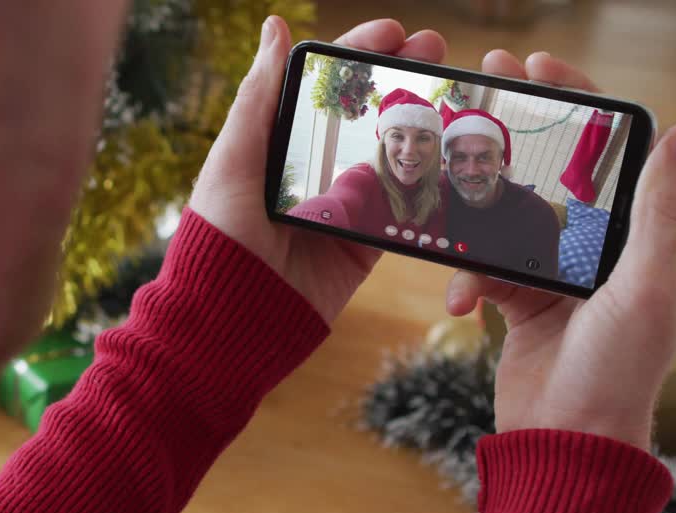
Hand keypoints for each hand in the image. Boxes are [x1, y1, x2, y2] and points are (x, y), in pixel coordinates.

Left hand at [189, 18, 446, 323]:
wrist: (233, 320)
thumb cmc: (220, 236)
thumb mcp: (234, 161)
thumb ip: (259, 97)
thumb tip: (274, 27)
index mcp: (278, 144)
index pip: (323, 87)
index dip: (358, 53)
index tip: (393, 31)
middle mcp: (312, 171)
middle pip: (364, 113)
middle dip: (401, 76)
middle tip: (436, 49)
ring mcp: (341, 207)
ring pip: (391, 154)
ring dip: (423, 121)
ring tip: (454, 90)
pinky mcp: (363, 244)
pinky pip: (402, 209)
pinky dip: (427, 183)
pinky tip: (454, 152)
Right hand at [446, 51, 675, 449]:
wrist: (566, 445)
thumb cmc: (617, 372)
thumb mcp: (644, 287)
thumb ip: (657, 211)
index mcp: (632, 236)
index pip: (606, 152)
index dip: (574, 103)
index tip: (534, 67)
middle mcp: (594, 249)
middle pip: (548, 173)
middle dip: (511, 136)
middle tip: (476, 97)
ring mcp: (552, 276)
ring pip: (503, 222)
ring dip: (475, 220)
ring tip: (445, 202)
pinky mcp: (516, 304)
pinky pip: (482, 270)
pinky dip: (466, 281)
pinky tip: (460, 304)